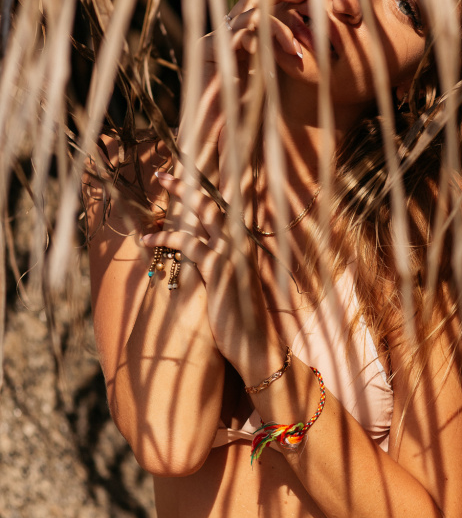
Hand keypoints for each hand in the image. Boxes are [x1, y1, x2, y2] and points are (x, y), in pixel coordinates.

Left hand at [142, 174, 271, 379]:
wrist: (256, 343)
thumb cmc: (242, 319)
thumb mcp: (229, 286)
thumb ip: (217, 266)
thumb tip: (196, 258)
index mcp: (243, 245)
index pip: (220, 209)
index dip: (199, 193)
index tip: (181, 179)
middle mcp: (240, 243)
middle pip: (211, 202)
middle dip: (186, 185)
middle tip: (161, 173)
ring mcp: (231, 253)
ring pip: (202, 214)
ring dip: (176, 199)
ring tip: (153, 193)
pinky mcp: (218, 267)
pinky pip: (188, 243)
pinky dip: (166, 237)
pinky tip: (148, 238)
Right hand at [171, 0, 308, 200]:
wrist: (209, 143)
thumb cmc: (241, 121)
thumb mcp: (269, 85)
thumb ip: (280, 62)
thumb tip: (310, 49)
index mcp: (241, 42)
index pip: (264, 9)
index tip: (313, 0)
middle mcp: (226, 37)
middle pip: (256, 2)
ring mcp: (216, 42)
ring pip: (251, 16)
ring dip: (280, 27)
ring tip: (300, 46)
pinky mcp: (207, 51)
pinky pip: (241, 34)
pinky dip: (266, 39)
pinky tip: (286, 54)